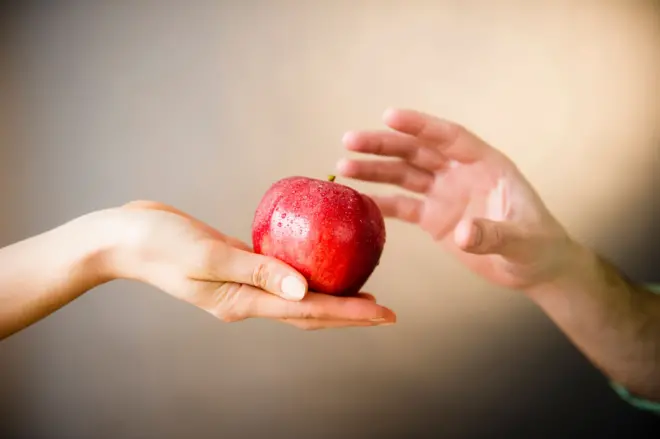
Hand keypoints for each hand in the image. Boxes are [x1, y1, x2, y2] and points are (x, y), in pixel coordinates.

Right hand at [106, 200, 395, 329]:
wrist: (126, 237)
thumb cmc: (159, 243)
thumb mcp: (207, 255)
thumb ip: (256, 271)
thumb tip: (303, 289)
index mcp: (242, 302)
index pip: (307, 311)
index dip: (349, 313)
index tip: (384, 313)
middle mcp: (247, 299)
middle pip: (310, 312)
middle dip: (350, 314)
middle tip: (386, 311)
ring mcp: (242, 286)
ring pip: (298, 297)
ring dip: (332, 298)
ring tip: (364, 295)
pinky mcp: (239, 267)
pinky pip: (282, 275)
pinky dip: (307, 275)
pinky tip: (320, 263)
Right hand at [337, 108, 574, 289]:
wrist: (533, 268)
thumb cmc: (536, 247)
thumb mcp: (522, 241)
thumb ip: (494, 234)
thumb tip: (464, 232)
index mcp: (485, 164)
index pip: (448, 137)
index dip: (420, 125)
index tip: (389, 116)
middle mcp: (459, 173)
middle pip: (416, 152)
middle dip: (384, 145)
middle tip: (351, 140)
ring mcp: (444, 194)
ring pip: (403, 175)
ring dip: (375, 169)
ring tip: (343, 165)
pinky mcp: (433, 218)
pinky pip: (402, 205)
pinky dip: (380, 201)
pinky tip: (357, 197)